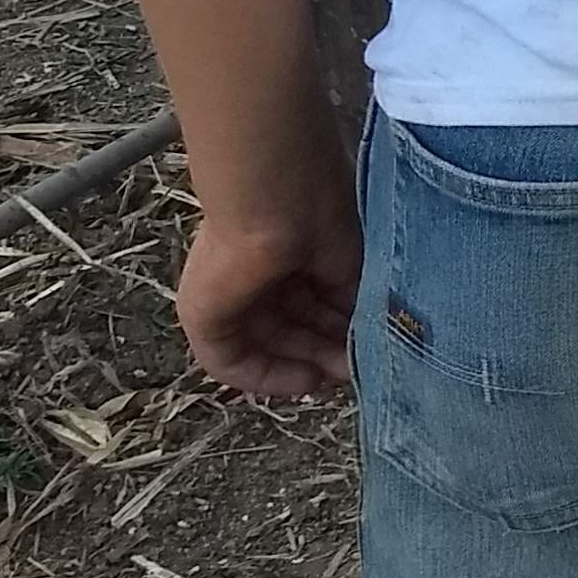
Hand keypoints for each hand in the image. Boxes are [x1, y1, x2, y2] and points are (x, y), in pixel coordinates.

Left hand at [179, 184, 361, 399]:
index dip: (342, 324)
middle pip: (290, 322)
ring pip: (265, 343)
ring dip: (304, 363)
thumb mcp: (353, 260)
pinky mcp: (204, 316)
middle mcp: (254, 269)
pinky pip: (232, 360)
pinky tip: (306, 382)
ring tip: (339, 377)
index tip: (371, 343)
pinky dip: (269, 376)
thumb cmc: (321, 208)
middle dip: (326, 348)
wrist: (278, 195)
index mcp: (287, 246)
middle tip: (359, 368)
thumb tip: (374, 336)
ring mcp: (227, 292)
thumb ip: (359, 299)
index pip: (311, 295)